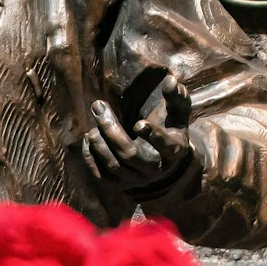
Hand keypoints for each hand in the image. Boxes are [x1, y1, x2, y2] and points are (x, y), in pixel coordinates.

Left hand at [82, 76, 193, 193]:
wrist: (160, 158)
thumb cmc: (169, 127)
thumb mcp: (177, 111)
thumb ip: (176, 95)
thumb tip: (170, 79)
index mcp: (173, 151)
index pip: (166, 146)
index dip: (153, 135)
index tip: (139, 122)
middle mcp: (155, 170)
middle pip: (129, 154)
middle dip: (110, 129)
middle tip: (98, 106)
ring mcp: (136, 180)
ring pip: (113, 165)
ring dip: (99, 142)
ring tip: (93, 125)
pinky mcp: (119, 186)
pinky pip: (100, 175)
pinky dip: (91, 156)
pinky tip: (89, 138)